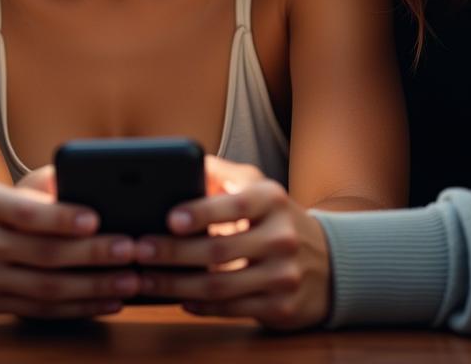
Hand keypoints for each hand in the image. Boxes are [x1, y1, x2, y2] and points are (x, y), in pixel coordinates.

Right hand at [0, 182, 138, 318]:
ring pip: (45, 289)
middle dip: (94, 256)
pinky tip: (102, 303)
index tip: (98, 218)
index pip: (28, 213)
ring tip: (129, 282)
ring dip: (92, 288)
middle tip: (132, 250)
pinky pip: (34, 310)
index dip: (64, 218)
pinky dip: (72, 308)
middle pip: (44, 255)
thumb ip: (29, 193)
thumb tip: (76, 190)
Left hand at [132, 166, 331, 329]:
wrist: (330, 264)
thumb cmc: (277, 219)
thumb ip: (222, 173)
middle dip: (173, 253)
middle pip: (219, 251)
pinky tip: (177, 298)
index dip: (200, 212)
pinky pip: (232, 309)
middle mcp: (281, 237)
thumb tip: (184, 161)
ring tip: (145, 279)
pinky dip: (200, 306)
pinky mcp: (281, 308)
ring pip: (221, 287)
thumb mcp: (259, 186)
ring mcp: (283, 276)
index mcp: (272, 200)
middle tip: (139, 250)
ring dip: (176, 285)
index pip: (234, 205)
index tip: (169, 218)